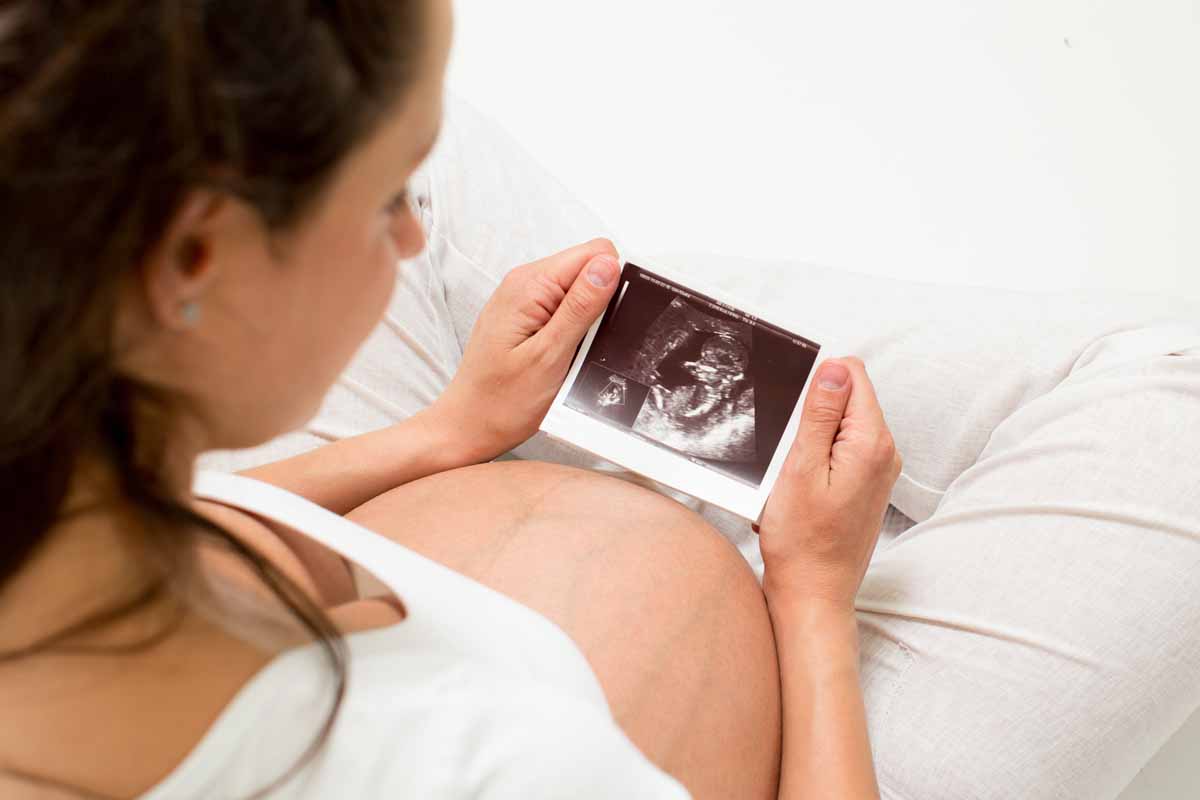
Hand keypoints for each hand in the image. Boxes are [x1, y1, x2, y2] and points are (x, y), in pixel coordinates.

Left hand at [431, 238, 621, 461]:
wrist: (468, 428)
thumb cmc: (502, 402)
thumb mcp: (550, 356)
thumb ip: (581, 307)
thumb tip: (609, 265)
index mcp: (530, 285)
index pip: (595, 253)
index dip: (613, 282)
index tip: (607, 320)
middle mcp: (525, 283)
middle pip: (588, 269)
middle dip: (601, 304)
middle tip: (585, 345)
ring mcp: (524, 300)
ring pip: (580, 291)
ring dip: (588, 322)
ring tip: (572, 354)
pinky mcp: (526, 318)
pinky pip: (565, 310)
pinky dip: (574, 331)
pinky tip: (564, 357)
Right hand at [757, 357, 901, 610]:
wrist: (813, 593)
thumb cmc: (802, 542)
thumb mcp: (801, 468)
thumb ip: (821, 415)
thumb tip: (835, 368)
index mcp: (871, 443)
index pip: (852, 375)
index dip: (817, 382)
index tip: (795, 414)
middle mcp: (884, 453)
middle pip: (847, 398)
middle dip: (812, 414)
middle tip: (790, 453)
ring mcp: (879, 469)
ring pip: (842, 424)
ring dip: (811, 439)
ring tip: (795, 476)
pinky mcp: (868, 483)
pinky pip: (841, 449)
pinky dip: (816, 459)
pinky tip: (801, 487)